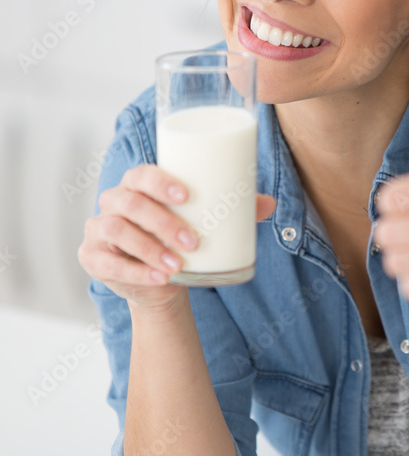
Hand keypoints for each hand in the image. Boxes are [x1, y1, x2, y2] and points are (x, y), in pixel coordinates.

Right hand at [78, 164, 276, 310]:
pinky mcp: (92, 257)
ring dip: (148, 248)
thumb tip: (269, 204)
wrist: (161, 281)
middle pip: (130, 203)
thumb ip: (235, 212)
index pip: (141, 174)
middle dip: (162, 222)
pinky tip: (158, 279)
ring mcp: (98, 229)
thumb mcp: (204, 224)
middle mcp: (113, 202)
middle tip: (192, 242)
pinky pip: (107, 263)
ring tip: (177, 265)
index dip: (160, 181)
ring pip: (116, 230)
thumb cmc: (181, 240)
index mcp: (136, 185)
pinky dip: (134, 272)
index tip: (186, 195)